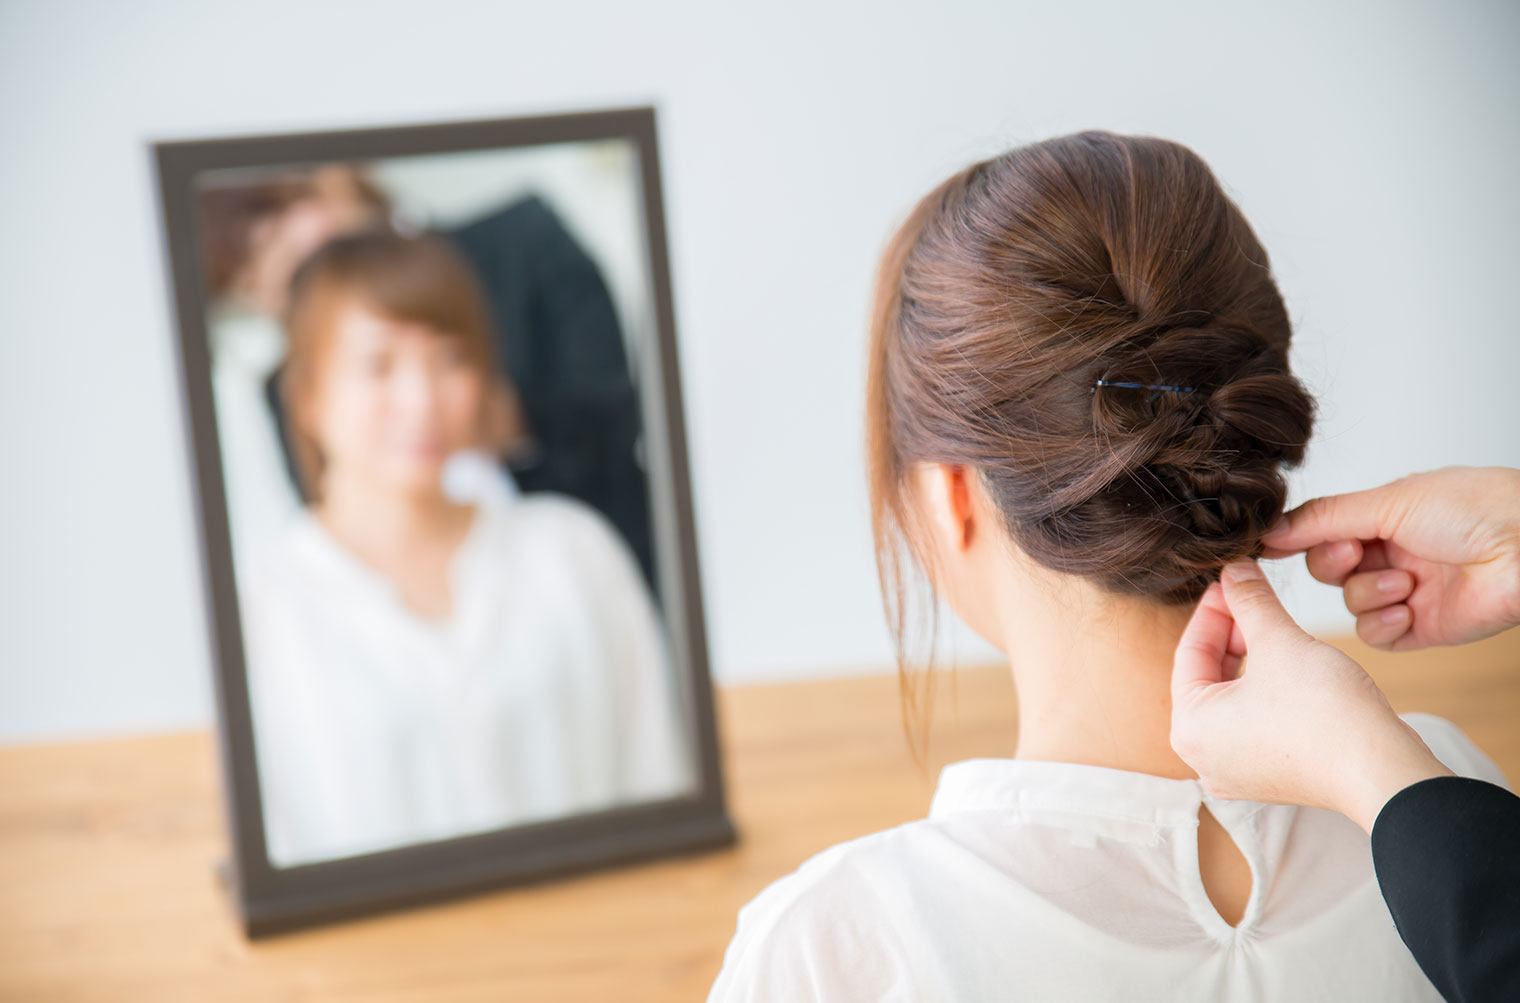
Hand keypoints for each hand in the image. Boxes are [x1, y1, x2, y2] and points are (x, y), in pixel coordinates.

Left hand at [1171, 560, 1451, 831]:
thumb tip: (1234, 571)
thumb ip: (1250, 602)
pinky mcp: (1269, 776)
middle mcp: (1202, 756)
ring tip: (1272, 626)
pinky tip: (1288, 664)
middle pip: (1207, 676)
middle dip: (1231, 634)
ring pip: (1231, 698)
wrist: (1382, 770)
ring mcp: (1235, 771)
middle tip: (1251, 597)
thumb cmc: (1325, 713)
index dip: (1212, 609)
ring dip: (1250, 659)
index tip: (1230, 580)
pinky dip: (1264, 690)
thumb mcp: (1280, 641)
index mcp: (1189, 727)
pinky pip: (1253, 721)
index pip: (1188, 652)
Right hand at [1262, 466, 1519, 650]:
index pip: (1321, 532)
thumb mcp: (1387, 501)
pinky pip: (1376, 635)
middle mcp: (1393, 555)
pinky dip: (1384, 623)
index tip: (1271, 546)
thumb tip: (1268, 530)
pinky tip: (1408, 609)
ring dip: (1370, 592)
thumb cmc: (1474, 509)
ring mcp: (1407, 593)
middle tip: (1357, 554)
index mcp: (1384, 518)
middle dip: (1336, 564)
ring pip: (1350, 603)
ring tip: (1406, 581)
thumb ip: (1322, 518)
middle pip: (1328, 570)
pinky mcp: (1422, 628)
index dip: (1302, 539)